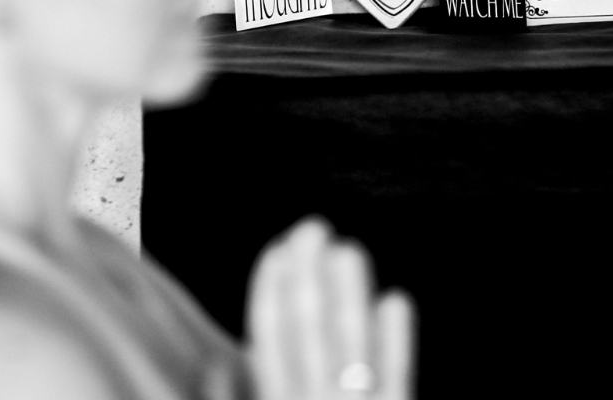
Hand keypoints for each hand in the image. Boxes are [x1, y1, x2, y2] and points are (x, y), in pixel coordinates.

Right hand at [246, 217, 414, 399]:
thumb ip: (236, 394)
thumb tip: (217, 363)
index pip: (271, 338)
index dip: (270, 289)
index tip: (278, 250)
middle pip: (308, 330)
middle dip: (308, 275)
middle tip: (312, 229)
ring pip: (350, 343)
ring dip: (347, 292)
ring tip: (347, 250)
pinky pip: (395, 377)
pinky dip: (394, 338)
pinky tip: (394, 300)